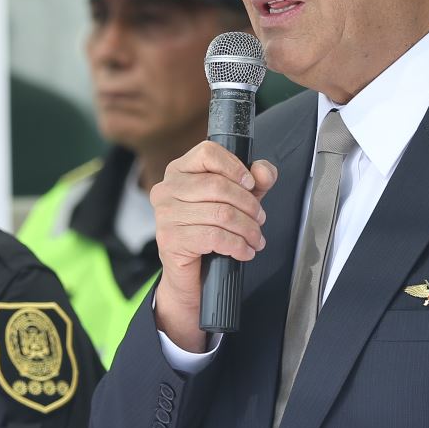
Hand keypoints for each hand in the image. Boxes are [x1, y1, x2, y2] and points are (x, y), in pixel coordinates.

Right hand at [150, 142, 278, 351]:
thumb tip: (263, 171)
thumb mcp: (236, 202)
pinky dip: (237, 246)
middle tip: (260, 219)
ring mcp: (165, 215)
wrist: (189, 275)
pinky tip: (245, 251)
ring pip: (220, 213)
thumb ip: (255, 182)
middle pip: (218, 185)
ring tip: (256, 238)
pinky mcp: (170, 239)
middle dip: (248, 204)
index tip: (250, 184)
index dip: (234, 166)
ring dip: (247, 229)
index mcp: (179, 171)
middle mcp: (166, 189)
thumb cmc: (208, 233)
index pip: (207, 152)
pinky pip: (214, 237)